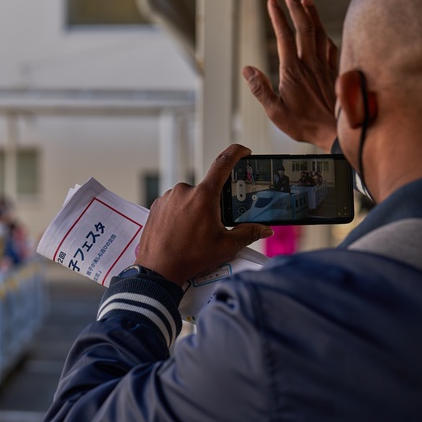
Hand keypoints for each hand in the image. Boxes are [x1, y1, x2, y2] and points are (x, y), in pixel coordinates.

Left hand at [134, 144, 273, 286]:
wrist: (157, 270)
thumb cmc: (191, 258)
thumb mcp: (226, 247)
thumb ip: (248, 234)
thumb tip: (265, 229)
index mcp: (204, 195)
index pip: (223, 163)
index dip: (237, 153)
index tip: (244, 151)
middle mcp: (184, 190)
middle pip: (207, 189)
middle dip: (213, 204)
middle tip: (213, 226)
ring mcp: (168, 197)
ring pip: (190, 198)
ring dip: (196, 210)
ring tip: (194, 234)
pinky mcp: (157, 205)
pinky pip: (174, 204)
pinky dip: (181, 214)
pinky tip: (181, 232)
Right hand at [244, 0, 339, 149]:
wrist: (337, 132)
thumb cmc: (304, 125)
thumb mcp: (275, 112)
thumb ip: (260, 89)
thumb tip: (247, 69)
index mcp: (293, 71)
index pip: (284, 36)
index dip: (278, 16)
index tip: (272, 1)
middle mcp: (310, 63)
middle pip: (304, 27)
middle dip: (295, 7)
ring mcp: (325, 66)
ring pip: (320, 33)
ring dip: (312, 14)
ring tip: (306, 0)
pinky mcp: (335, 71)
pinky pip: (331, 46)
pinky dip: (326, 33)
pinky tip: (323, 29)